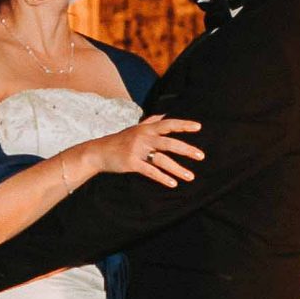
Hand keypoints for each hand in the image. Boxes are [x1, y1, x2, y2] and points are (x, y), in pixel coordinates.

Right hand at [88, 115, 204, 186]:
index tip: (198, 127)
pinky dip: (162, 178)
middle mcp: (143, 137)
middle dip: (186, 149)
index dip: (183, 125)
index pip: (168, 124)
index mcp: (146, 128)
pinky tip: (172, 184)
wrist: (98, 152)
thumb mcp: (135, 128)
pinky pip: (150, 171)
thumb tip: (164, 114)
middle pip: (169, 143)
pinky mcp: (131, 163)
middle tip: (201, 156)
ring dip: (177, 169)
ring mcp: (137, 150)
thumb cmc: (119, 140)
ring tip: (190, 177)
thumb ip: (150, 121)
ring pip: (162, 160)